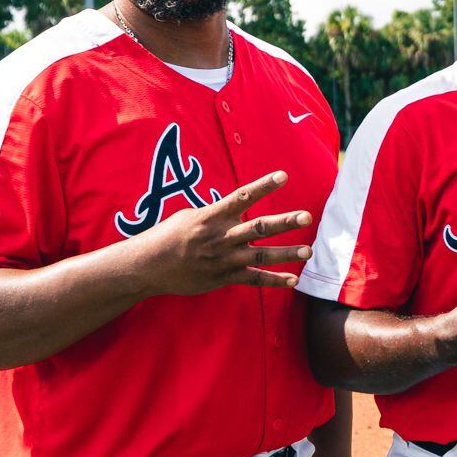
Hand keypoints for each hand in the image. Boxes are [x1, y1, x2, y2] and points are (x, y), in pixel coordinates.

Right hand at [132, 170, 315, 294]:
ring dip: (286, 253)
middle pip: (258, 227)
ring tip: (308, 250)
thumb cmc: (168, 236)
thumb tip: (238, 204)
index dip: (263, 186)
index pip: (242, 196)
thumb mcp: (189, 216)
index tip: (283, 175)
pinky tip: (293, 279)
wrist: (147, 266)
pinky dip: (274, 281)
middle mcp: (220, 237)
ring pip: (260, 255)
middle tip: (307, 216)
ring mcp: (223, 259)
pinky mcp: (223, 278)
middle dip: (284, 222)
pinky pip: (253, 279)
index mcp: (211, 216)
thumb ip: (217, 212)